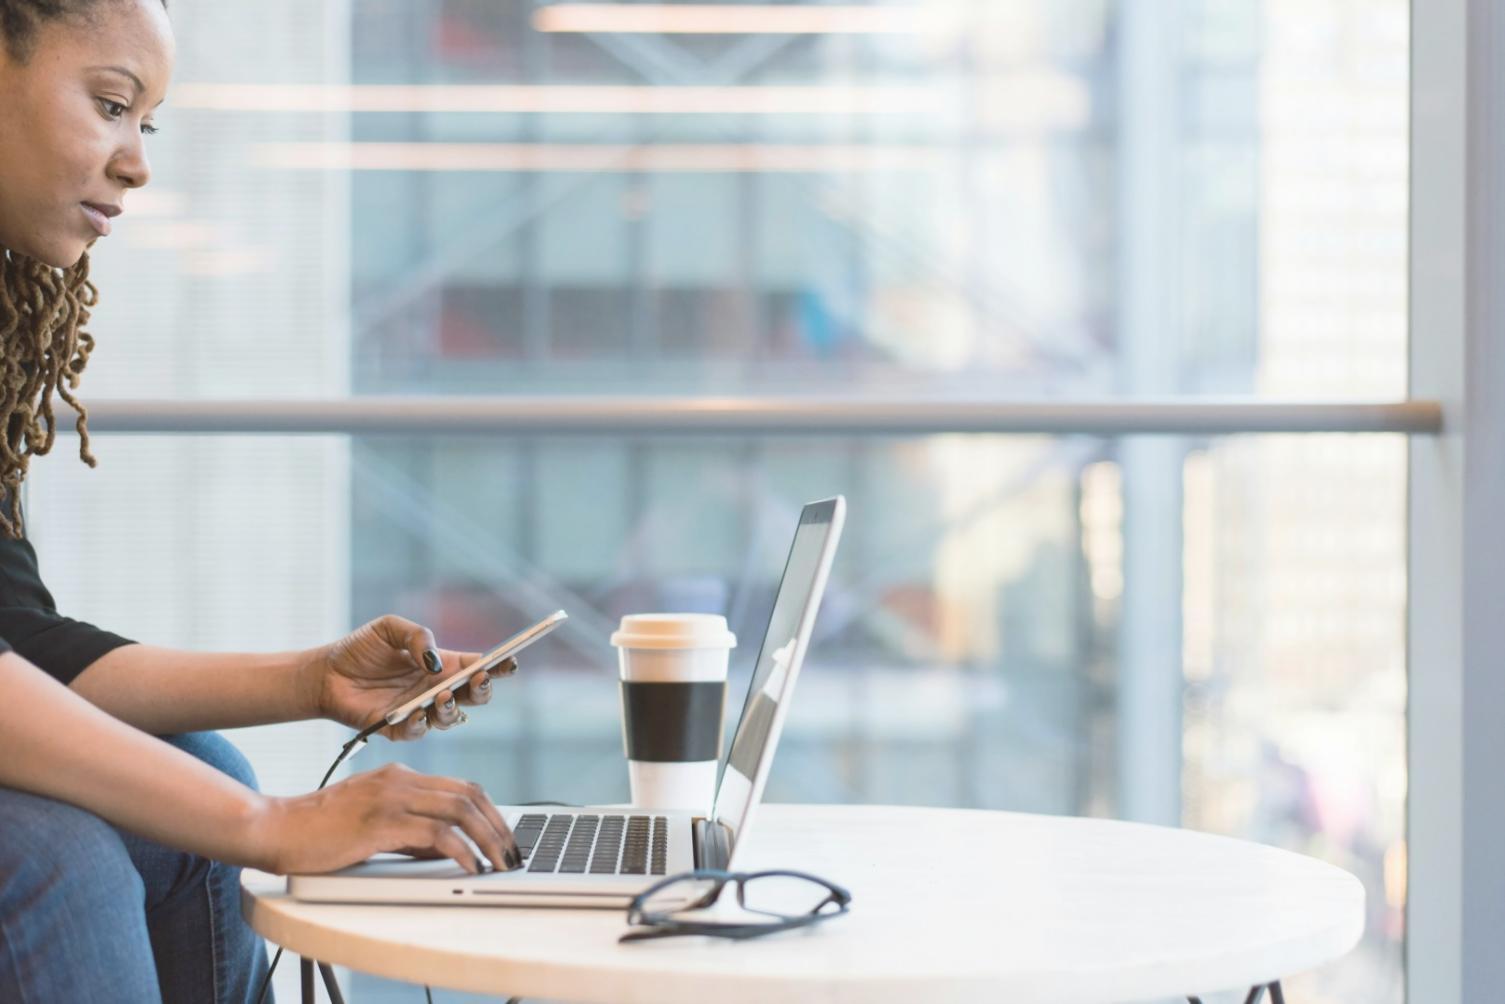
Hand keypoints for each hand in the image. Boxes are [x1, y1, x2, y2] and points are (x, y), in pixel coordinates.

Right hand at [250, 763, 521, 874]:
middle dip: (498, 825)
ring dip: (488, 838)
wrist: (275, 828)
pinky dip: (461, 851)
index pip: (461, 787)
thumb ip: (409, 829)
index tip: (504, 836)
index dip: (490, 811)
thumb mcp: (372, 822)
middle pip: (469, 794)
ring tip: (500, 863)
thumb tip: (446, 848)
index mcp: (400, 776)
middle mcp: (400, 780)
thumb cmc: (318, 830)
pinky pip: (436, 834)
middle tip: (512, 852)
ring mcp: (391, 798)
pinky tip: (470, 867)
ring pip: (460, 810)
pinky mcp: (381, 822)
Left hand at [310, 614, 516, 740]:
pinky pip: (418, 732)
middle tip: (478, 678)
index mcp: (442, 665)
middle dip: (483, 689)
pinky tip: (417, 712)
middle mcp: (436, 689)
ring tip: (442, 696)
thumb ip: (417, 637)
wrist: (325, 673)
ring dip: (452, 708)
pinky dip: (420, 724)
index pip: (479, 666)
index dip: (498, 665)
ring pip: (451, 718)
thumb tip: (434, 661)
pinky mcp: (398, 729)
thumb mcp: (390, 628)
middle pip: (474, 696)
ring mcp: (420, 711)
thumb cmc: (360, 648)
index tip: (509, 661)